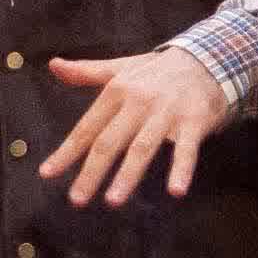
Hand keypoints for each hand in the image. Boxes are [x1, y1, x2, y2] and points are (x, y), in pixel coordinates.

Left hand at [40, 41, 236, 206]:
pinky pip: (187, 150)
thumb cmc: (158, 71)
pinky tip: (176, 191)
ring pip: (143, 147)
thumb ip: (87, 72)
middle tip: (77, 199)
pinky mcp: (194, 121)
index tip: (48, 173)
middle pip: (110, 141)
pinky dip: (181, 170)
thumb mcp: (121, 68)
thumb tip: (53, 65)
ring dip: (128, 175)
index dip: (66, 151)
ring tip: (113, 200)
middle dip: (92, 172)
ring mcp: (167, 112)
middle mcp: (139, 101)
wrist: (209, 57)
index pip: (87, 127)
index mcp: (117, 91)